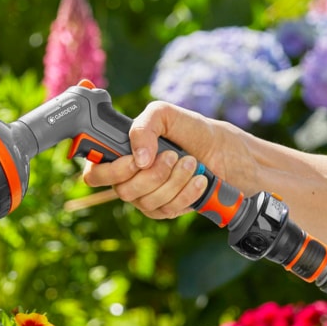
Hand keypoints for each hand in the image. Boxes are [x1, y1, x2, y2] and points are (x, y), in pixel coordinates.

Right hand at [82, 101, 254, 218]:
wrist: (232, 156)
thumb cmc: (198, 132)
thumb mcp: (169, 115)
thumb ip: (145, 126)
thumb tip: (137, 158)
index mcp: (123, 152)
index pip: (94, 171)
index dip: (108, 170)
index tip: (135, 160)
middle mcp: (130, 176)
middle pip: (121, 189)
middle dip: (151, 173)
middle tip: (172, 155)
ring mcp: (147, 196)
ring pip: (145, 201)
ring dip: (172, 181)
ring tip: (191, 163)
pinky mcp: (167, 209)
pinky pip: (166, 210)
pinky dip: (185, 194)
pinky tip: (199, 181)